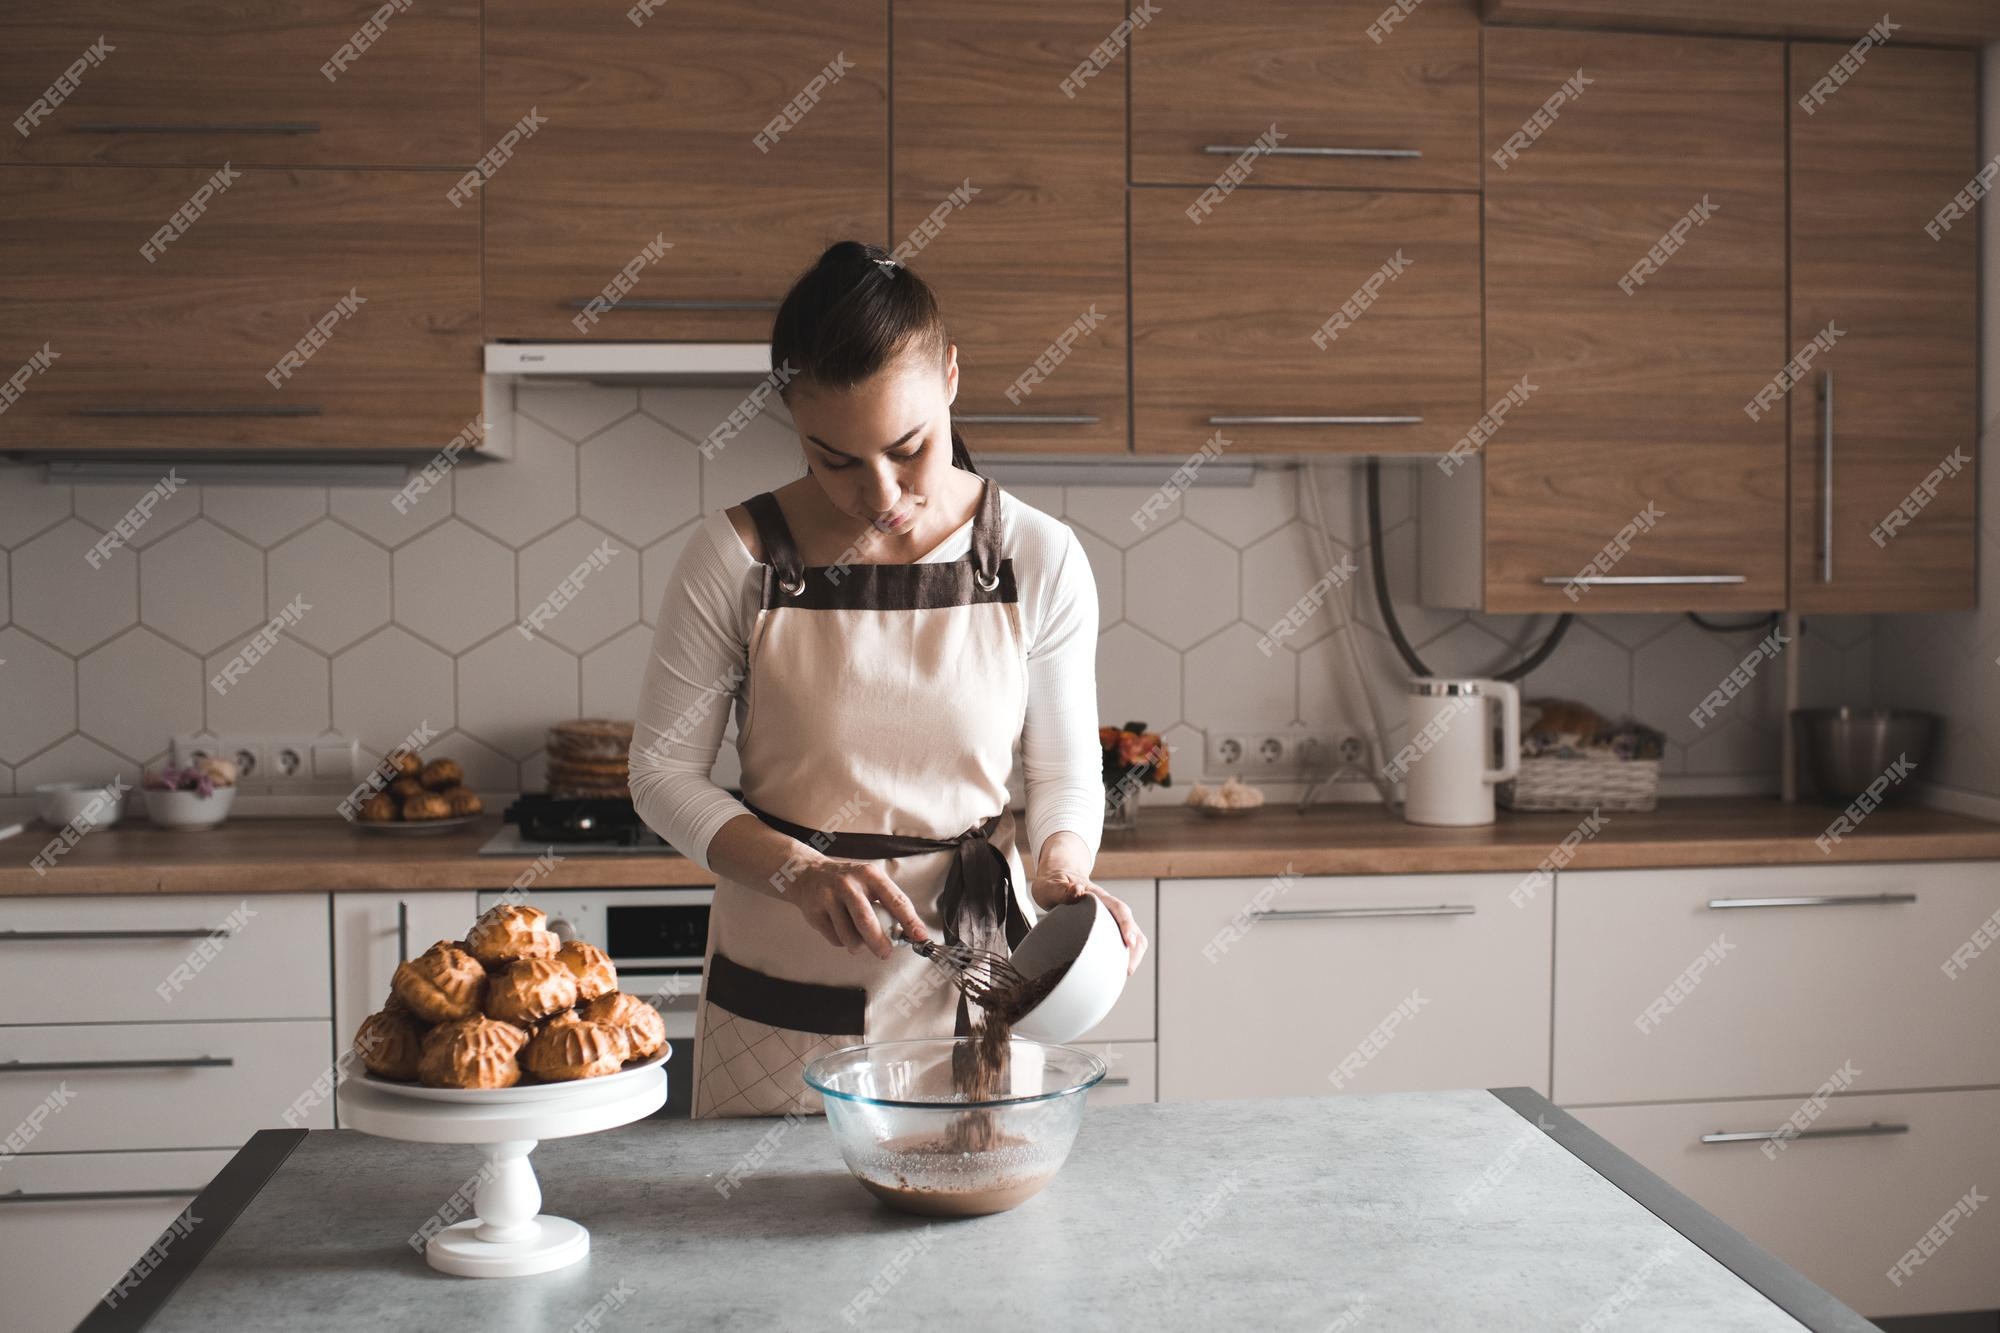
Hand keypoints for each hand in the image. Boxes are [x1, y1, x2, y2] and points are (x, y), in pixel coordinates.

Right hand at [786, 857, 929, 958]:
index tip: (920, 937)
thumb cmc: (848, 882)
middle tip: (886, 953)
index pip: (895, 900)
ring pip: (849, 935)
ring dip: (859, 946)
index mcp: (870, 875)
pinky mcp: (814, 912)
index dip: (910, 921)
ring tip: (860, 943)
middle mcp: (849, 884)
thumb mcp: (869, 882)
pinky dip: (843, 942)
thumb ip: (887, 903)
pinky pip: (835, 939)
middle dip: (879, 942)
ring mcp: (829, 897)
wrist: (808, 874)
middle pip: (867, 921)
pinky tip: (842, 930)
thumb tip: (908, 933)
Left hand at [1031, 869, 1147, 976]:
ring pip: (1131, 935)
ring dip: (1132, 954)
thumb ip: (1062, 889)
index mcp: (1098, 896)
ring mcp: (1109, 918)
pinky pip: (1121, 941)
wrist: (1057, 879)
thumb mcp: (1051, 886)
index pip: (1119, 909)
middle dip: (1134, 948)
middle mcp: (1108, 907)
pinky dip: (1123, 956)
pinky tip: (1114, 970)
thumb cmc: (1054, 884)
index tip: (1130, 943)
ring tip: (1122, 974)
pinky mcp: (1106, 928)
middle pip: (1132, 925)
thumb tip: (1077, 891)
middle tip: (1126, 970)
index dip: (1127, 926)